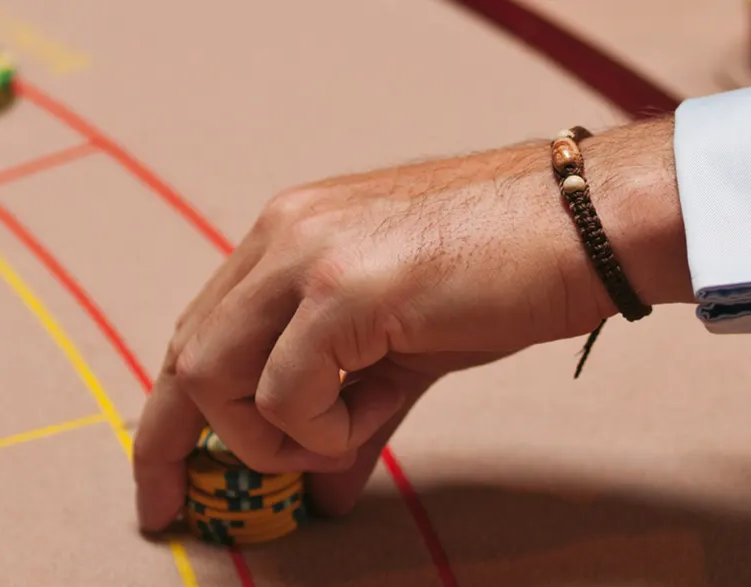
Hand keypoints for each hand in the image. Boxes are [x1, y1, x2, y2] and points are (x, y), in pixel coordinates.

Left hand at [132, 119, 691, 530]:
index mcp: (291, 234)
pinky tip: (364, 417)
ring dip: (267, 439)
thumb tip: (324, 491)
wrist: (589, 225)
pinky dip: (314, 430)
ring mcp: (308, 255)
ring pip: (215, 375)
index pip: (199, 329)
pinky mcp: (343, 288)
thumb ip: (353, 416)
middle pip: (186, 356)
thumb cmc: (512, 273)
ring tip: (335, 440)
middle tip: (185, 506)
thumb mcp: (408, 352)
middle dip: (177, 444)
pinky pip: (283, 392)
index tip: (161, 487)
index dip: (170, 416)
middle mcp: (284, 233)